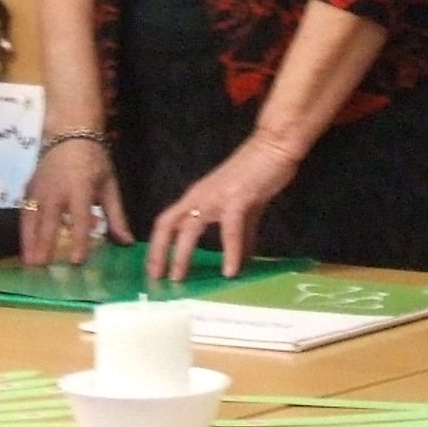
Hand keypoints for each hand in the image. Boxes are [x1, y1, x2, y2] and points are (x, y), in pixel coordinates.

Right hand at [23, 135, 129, 266]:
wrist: (70, 134)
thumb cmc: (93, 161)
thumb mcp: (109, 186)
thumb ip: (116, 216)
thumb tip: (127, 242)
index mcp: (80, 189)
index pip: (80, 220)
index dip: (80, 241)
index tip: (77, 261)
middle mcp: (56, 190)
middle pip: (49, 221)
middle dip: (44, 245)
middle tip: (41, 267)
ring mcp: (39, 189)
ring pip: (31, 219)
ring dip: (29, 242)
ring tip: (29, 263)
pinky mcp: (29, 189)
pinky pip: (24, 213)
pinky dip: (23, 231)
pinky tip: (25, 248)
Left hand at [146, 132, 303, 281]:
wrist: (274, 146)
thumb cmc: (257, 173)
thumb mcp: (245, 210)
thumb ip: (241, 238)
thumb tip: (239, 265)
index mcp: (198, 197)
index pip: (167, 222)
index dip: (157, 246)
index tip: (153, 270)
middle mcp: (199, 196)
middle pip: (168, 225)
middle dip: (158, 253)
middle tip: (155, 280)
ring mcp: (216, 196)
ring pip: (190, 228)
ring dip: (181, 255)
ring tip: (178, 279)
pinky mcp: (237, 198)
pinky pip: (229, 230)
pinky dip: (229, 252)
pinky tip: (230, 271)